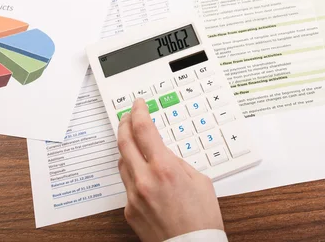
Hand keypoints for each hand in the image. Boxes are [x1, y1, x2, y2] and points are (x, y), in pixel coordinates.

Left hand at [117, 99, 223, 240]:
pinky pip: (127, 185)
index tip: (138, 105)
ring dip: (127, 149)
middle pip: (124, 142)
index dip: (139, 112)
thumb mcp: (200, 181)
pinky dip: (134, 175)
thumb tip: (166, 155)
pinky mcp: (129, 211)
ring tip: (135, 143)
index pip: (144, 130)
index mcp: (165, 168)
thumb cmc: (202, 219)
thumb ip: (179, 163)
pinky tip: (144, 176)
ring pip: (122, 163)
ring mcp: (134, 196)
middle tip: (128, 116)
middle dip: (125, 124)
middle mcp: (145, 180)